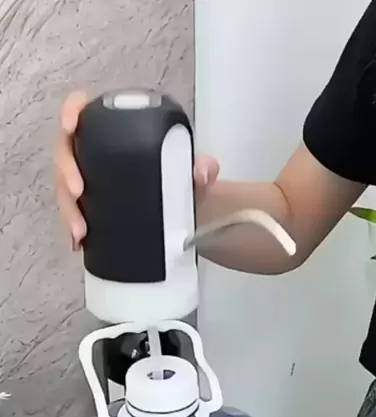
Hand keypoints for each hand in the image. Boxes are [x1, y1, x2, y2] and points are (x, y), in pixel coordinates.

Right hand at [54, 91, 219, 249]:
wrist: (184, 207)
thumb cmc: (181, 177)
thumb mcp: (191, 170)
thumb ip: (202, 168)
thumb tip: (203, 172)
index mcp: (115, 128)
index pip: (86, 109)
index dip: (72, 111)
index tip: (71, 127)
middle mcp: (97, 148)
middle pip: (68, 151)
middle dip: (67, 173)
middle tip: (79, 192)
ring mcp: (91, 176)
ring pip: (65, 186)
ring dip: (68, 208)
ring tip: (81, 229)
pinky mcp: (91, 202)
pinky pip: (73, 211)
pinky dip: (73, 226)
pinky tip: (78, 241)